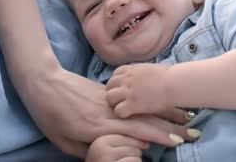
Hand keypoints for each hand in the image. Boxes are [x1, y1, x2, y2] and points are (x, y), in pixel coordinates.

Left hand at [21, 68, 193, 157]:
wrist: (42, 82)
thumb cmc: (50, 115)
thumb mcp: (65, 142)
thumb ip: (90, 150)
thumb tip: (113, 155)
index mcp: (98, 126)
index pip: (135, 132)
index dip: (158, 137)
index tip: (177, 142)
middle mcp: (107, 111)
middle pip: (144, 119)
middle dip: (170, 126)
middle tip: (192, 132)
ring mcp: (107, 99)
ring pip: (141, 107)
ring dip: (164, 113)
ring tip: (185, 117)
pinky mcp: (104, 90)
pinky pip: (131, 99)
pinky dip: (148, 104)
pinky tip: (160, 108)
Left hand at [106, 63, 172, 117]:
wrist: (174, 84)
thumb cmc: (170, 76)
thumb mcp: (151, 68)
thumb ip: (142, 72)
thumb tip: (143, 74)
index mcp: (131, 69)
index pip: (115, 74)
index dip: (118, 82)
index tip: (124, 88)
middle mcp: (126, 79)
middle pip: (109, 85)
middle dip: (113, 92)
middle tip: (122, 100)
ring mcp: (128, 92)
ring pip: (110, 98)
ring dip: (115, 103)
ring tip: (124, 108)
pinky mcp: (132, 104)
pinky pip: (118, 110)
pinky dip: (122, 113)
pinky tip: (129, 114)